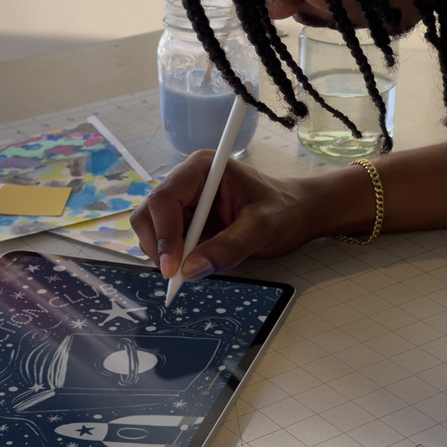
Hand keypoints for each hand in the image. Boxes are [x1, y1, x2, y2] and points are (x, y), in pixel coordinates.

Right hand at [132, 151, 320, 279]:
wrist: (296, 213)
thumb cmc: (284, 210)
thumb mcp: (262, 228)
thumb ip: (228, 247)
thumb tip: (191, 270)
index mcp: (202, 169)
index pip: (165, 199)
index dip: (163, 234)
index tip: (173, 268)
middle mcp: (187, 182)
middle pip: (149, 213)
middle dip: (157, 246)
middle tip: (176, 276)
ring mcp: (185, 202)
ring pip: (152, 230)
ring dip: (163, 254)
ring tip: (189, 271)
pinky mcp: (186, 222)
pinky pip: (166, 242)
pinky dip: (172, 259)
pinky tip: (192, 266)